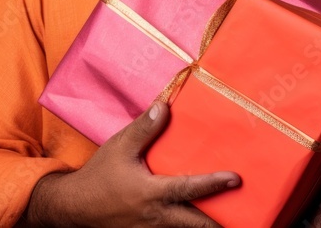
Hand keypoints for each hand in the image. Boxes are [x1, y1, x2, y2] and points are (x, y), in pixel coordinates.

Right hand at [23, 101, 239, 226]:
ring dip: (205, 227)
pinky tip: (198, 221)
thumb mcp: (119, 147)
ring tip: (228, 221)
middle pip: (195, 224)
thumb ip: (144, 128)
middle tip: (247, 219)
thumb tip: (165, 105)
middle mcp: (156, 216)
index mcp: (151, 193)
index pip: (188, 188)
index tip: (235, 180)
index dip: (213, 184)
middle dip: (220, 224)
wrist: (73, 208)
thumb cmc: (98, 176)